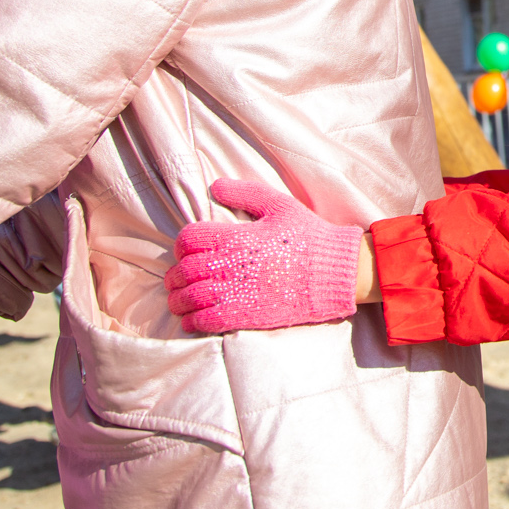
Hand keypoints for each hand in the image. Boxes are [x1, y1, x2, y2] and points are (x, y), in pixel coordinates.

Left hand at [165, 180, 368, 333]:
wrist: (333, 272)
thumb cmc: (308, 236)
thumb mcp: (279, 205)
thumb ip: (245, 193)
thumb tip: (215, 186)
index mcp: (236, 237)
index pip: (189, 239)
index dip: (182, 244)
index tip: (187, 250)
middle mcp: (231, 265)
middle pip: (184, 270)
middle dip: (175, 275)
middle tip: (177, 278)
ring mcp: (237, 293)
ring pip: (190, 298)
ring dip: (178, 300)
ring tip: (178, 300)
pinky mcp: (246, 315)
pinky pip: (207, 321)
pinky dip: (192, 322)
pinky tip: (191, 320)